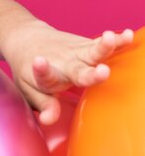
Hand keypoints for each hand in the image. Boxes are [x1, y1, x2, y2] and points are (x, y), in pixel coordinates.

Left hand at [8, 28, 133, 125]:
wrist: (26, 38)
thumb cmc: (28, 70)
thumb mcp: (28, 88)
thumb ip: (43, 104)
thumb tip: (48, 120)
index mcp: (46, 76)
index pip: (44, 76)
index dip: (42, 71)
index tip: (39, 63)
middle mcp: (62, 63)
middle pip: (77, 69)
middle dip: (90, 73)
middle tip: (103, 72)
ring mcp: (75, 53)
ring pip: (92, 51)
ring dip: (104, 47)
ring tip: (113, 38)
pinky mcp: (85, 45)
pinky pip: (101, 44)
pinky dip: (116, 41)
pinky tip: (128, 35)